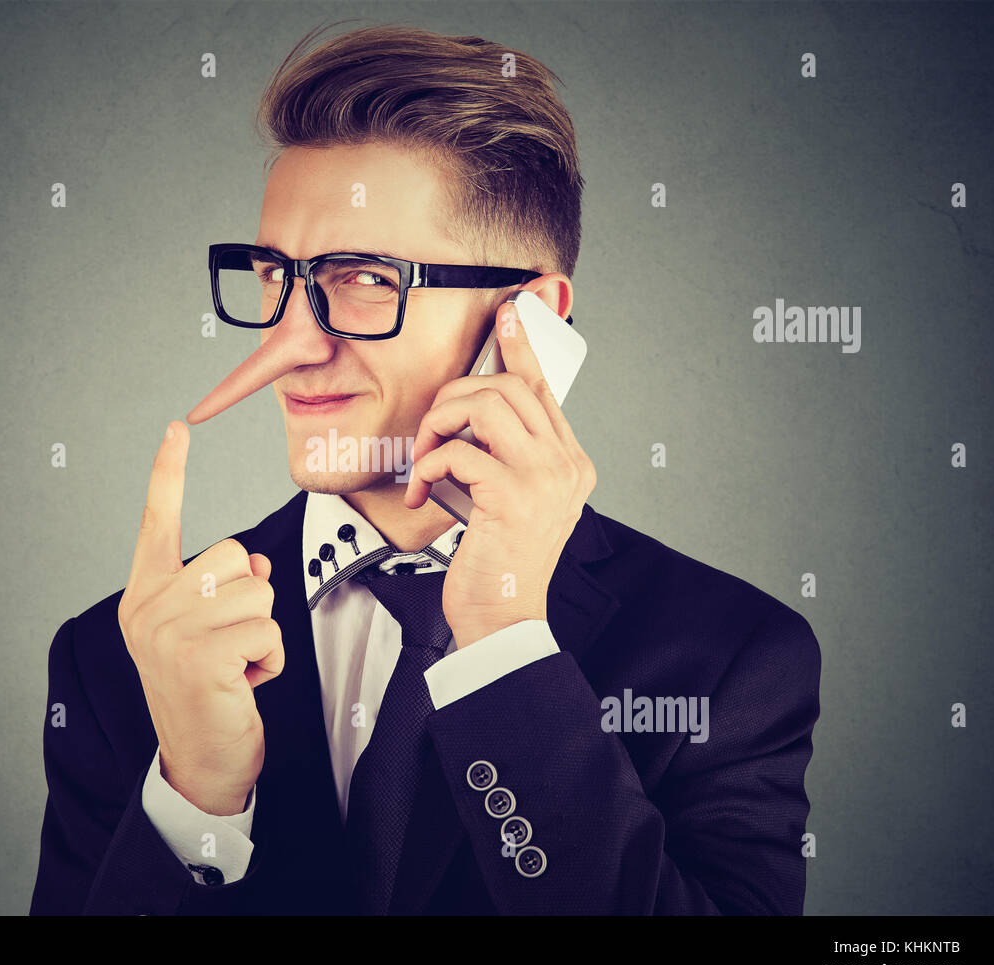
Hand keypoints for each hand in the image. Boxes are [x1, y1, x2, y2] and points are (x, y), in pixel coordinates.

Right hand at [117, 420, 283, 816]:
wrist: (201, 762)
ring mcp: (168, 632)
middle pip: (233, 556)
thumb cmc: (209, 692)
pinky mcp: (199, 658)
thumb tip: (253, 562)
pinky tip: (245, 686)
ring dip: (262, 634)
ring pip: (256, 592)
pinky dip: (270, 659)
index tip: (176, 428)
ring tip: (236, 668)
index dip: (169, 473)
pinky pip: (266, 629)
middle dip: (249, 601)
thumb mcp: (207, 631)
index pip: (157, 521)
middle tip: (228, 649)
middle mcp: (147, 607)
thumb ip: (220, 587)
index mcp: (145, 595)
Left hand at [404, 302, 595, 648]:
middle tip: (431, 428)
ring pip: (484, 406)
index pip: (543, 390)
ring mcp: (545, 478)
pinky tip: (423, 492)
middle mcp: (566, 465)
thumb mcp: (510, 501)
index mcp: (570, 463)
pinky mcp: (514, 496)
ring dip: (439, 424)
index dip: (521, 349)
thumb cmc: (498, 561)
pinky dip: (429, 464)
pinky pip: (458, 450)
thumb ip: (505, 456)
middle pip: (507, 388)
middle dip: (454, 397)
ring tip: (425, 457)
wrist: (502, 618)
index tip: (508, 317)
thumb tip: (472, 413)